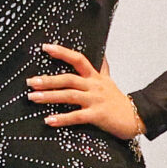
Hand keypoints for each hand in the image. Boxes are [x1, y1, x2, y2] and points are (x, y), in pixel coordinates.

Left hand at [28, 43, 143, 139]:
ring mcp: (95, 100)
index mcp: (95, 76)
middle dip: (48, 80)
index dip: (62, 52)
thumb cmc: (118, 100)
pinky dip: (62, 119)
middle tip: (30, 82)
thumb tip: (101, 54)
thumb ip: (102, 68)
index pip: (78, 59)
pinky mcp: (97, 115)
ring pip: (69, 95)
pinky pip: (76, 116)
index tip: (45, 47)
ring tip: (32, 98)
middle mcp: (94, 86)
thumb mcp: (109, 81)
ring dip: (49, 96)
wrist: (137, 117)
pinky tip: (48, 120)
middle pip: (68, 78)